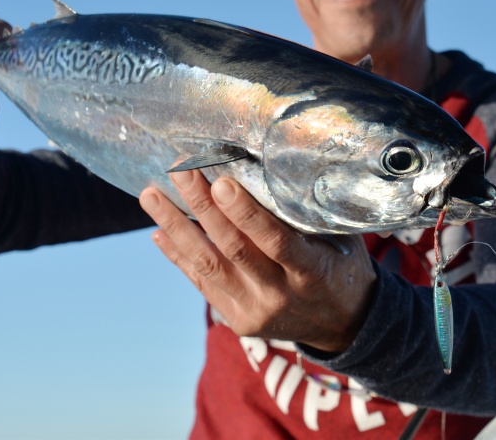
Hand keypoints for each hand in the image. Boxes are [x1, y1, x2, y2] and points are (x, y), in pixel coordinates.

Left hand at [139, 170, 376, 352]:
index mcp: (313, 272)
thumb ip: (307, 216)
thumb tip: (268, 169)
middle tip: (179, 171)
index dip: (246, 214)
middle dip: (202, 207)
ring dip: (176, 228)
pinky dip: (179, 256)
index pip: (276, 242)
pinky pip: (202, 284)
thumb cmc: (341, 267)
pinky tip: (159, 231)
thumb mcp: (341, 241)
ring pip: (208, 266)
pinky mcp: (238, 321)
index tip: (220, 182)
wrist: (343, 325)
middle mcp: (281, 295)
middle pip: (233, 249)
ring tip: (152, 195)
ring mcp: (256, 312)